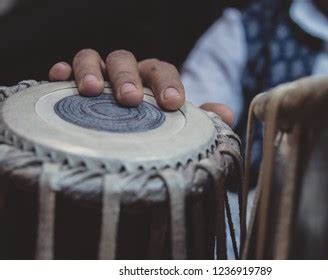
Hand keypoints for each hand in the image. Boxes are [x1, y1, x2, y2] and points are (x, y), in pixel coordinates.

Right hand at [49, 49, 233, 124]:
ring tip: (92, 91)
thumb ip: (201, 119)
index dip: (168, 82)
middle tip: (131, 99)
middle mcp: (125, 74)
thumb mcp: (177, 125)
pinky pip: (64, 70)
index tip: (173, 103)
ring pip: (91, 58)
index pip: (162, 69)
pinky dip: (62, 71)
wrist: (126, 139)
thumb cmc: (152, 128)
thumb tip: (227, 115)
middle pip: (125, 59)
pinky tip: (59, 79)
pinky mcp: (72, 87)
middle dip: (128, 76)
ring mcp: (97, 77)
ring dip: (91, 70)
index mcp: (151, 80)